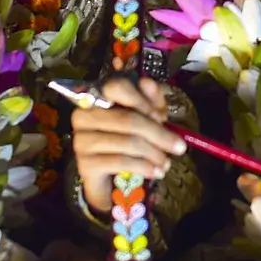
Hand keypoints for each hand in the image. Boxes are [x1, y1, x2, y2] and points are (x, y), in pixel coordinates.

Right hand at [69, 76, 185, 213]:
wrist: (106, 178)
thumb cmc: (125, 142)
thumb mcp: (144, 119)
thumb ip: (150, 100)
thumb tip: (147, 82)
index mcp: (96, 97)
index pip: (117, 87)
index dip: (142, 101)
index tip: (161, 117)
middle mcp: (83, 116)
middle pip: (127, 119)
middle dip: (158, 134)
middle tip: (178, 147)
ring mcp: (82, 140)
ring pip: (127, 141)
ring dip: (153, 153)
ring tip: (166, 163)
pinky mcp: (85, 164)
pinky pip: (120, 161)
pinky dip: (144, 167)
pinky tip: (155, 172)